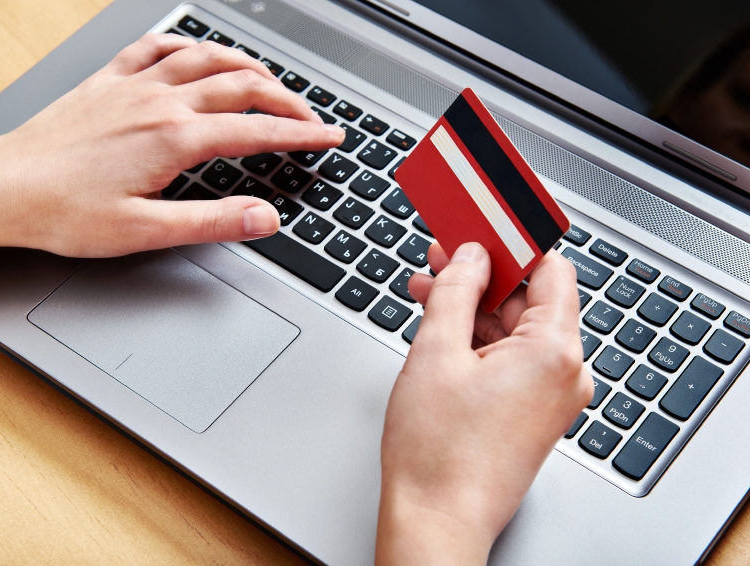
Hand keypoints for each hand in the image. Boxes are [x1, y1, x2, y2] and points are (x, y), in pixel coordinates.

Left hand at [0, 34, 344, 255]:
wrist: (4, 189)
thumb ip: (212, 222)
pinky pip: (157, 47)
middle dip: (287, 100)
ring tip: (272, 81)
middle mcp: (158, 102)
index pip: (256, 130)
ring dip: (247, 66)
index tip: (329, 138)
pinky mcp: (109, 81)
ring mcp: (133, 86)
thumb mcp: (146, 231)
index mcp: (173, 139)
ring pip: (206, 58)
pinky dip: (188, 45)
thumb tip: (264, 218)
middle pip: (242, 85)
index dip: (301, 135)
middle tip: (311, 118)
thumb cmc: (66, 213)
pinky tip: (199, 53)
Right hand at [376, 242, 591, 564]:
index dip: (511, 242)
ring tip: (430, 291)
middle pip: (529, 299)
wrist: (436, 519)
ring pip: (514, 329)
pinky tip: (441, 328)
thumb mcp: (435, 351)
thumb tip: (470, 255)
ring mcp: (549, 396)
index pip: (549, 270)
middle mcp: (563, 374)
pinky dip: (477, 339)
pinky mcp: (530, 412)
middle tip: (442, 254)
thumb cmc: (438, 453)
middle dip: (482, 274)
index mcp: (554, 352)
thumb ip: (456, 289)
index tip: (482, 224)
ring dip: (473, 307)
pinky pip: (509, 358)